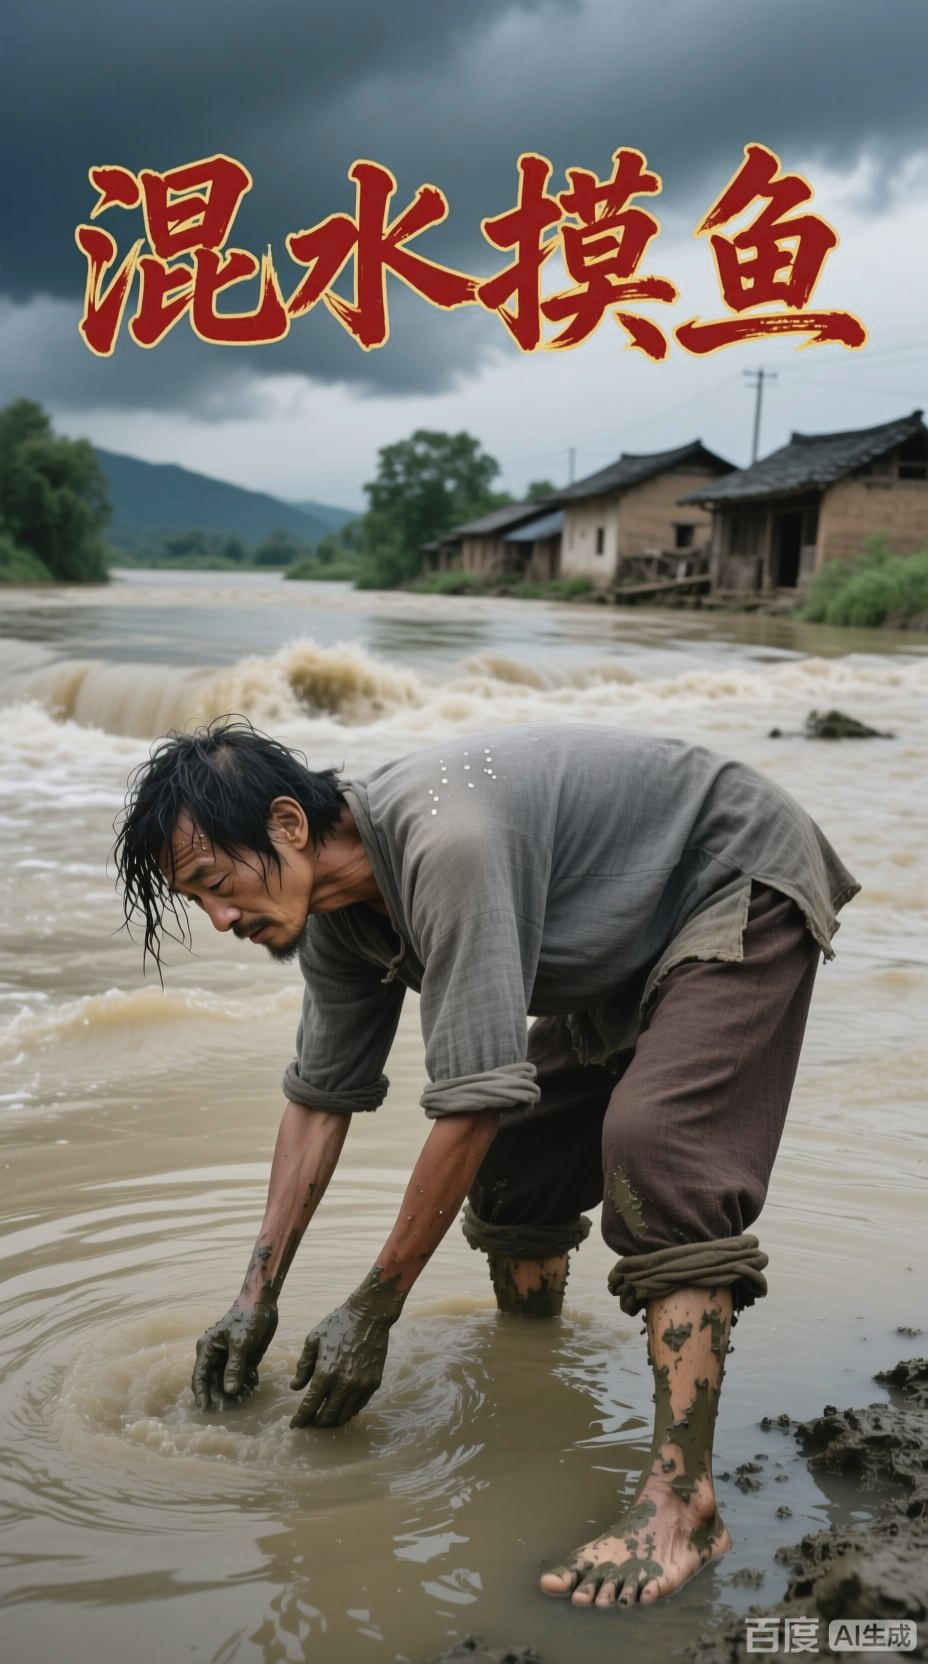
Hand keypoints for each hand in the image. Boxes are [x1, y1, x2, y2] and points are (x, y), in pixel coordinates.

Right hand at [191, 1292, 278, 1409]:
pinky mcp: (243, 1360)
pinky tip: (253, 1386)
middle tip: (231, 1407)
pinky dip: (246, 1383)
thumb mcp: (241, 1342)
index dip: (201, 1393)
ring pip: (228, 1382)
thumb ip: (234, 1366)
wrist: (264, 1304)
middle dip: (221, 1395)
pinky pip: (242, 1377)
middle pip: (213, 1382)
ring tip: (246, 1397)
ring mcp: (229, 1359)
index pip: (200, 1376)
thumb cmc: (248, 1318)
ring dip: (236, 1391)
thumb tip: (229, 1391)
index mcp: (208, 1348)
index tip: (204, 1410)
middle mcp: (216, 1356)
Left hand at [290, 1267, 405, 1428]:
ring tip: (324, 1418)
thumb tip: (296, 1387)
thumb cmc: (338, 1325)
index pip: (310, 1406)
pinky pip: (359, 1406)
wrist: (369, 1316)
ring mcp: (361, 1386)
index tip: (294, 1425)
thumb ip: (303, 1366)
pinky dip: (347, 1411)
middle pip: (327, 1417)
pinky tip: (341, 1407)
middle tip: (309, 1422)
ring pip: (344, 1416)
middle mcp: (344, 1384)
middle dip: (315, 1423)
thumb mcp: (313, 1341)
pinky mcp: (373, 1384)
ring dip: (332, 1421)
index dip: (301, 1419)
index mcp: (325, 1373)